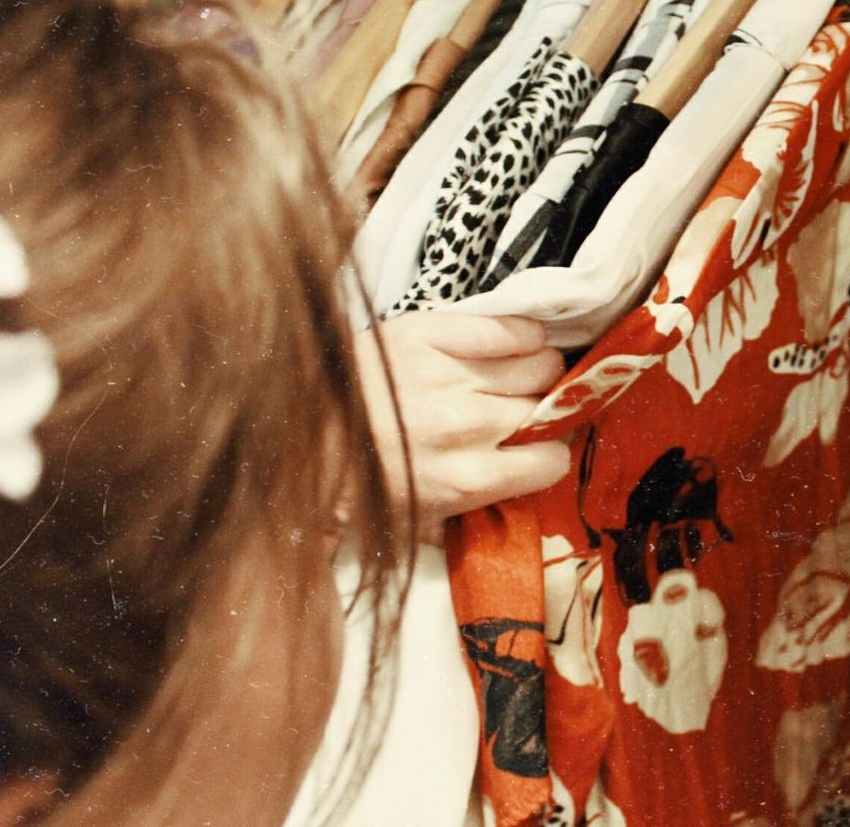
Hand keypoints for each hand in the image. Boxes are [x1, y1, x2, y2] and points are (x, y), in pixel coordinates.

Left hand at [357, 312, 571, 533]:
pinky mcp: (430, 333)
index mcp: (465, 479)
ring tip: (515, 377)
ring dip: (537, 371)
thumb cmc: (361, 481)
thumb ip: (473, 517)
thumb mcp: (418, 521)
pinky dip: (522, 334)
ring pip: (542, 364)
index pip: (552, 461)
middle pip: (550, 408)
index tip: (535, 450)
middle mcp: (465, 425)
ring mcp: (449, 375)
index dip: (546, 455)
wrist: (297, 432)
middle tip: (522, 412)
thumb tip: (522, 506)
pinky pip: (509, 328)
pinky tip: (512, 344)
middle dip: (543, 411)